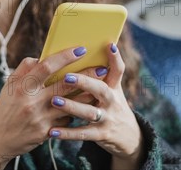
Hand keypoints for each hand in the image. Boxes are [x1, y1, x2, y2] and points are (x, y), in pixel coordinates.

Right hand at [0, 46, 106, 169]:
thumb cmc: (5, 108)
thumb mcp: (9, 85)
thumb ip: (25, 68)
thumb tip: (41, 57)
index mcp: (23, 86)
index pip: (47, 66)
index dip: (65, 57)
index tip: (81, 49)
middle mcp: (32, 102)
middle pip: (66, 85)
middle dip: (87, 75)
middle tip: (103, 68)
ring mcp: (41, 118)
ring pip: (72, 104)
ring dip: (88, 94)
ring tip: (102, 86)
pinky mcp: (47, 133)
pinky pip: (67, 120)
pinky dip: (75, 111)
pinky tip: (84, 106)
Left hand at [47, 43, 145, 165]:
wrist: (127, 136)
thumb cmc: (110, 105)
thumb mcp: (110, 89)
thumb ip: (96, 75)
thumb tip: (76, 53)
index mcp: (113, 87)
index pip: (118, 70)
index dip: (115, 58)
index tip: (109, 45)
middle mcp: (112, 101)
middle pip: (101, 90)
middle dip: (85, 82)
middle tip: (67, 76)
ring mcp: (107, 118)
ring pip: (90, 112)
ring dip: (72, 106)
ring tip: (54, 100)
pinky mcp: (101, 134)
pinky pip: (83, 133)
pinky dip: (68, 132)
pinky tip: (52, 130)